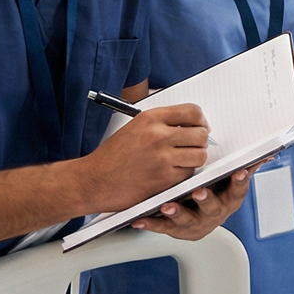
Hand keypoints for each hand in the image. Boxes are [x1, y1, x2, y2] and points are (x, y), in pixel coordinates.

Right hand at [81, 103, 212, 213]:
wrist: (92, 182)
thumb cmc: (111, 157)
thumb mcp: (135, 128)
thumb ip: (162, 123)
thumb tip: (190, 124)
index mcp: (150, 119)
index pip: (193, 111)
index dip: (201, 120)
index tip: (200, 127)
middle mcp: (158, 135)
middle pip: (201, 133)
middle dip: (199, 141)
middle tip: (191, 147)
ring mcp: (162, 157)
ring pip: (200, 154)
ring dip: (194, 159)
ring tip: (182, 161)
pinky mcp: (164, 178)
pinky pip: (189, 173)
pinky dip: (184, 174)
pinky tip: (170, 173)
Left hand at [133, 166, 253, 238]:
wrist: (195, 220)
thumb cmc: (214, 192)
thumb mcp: (229, 181)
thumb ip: (244, 168)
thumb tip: (266, 153)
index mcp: (230, 199)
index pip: (239, 190)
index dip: (240, 182)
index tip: (239, 171)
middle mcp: (215, 214)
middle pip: (213, 208)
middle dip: (207, 200)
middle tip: (199, 191)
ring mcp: (195, 224)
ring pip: (187, 220)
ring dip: (178, 213)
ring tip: (168, 206)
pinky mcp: (176, 231)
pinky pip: (162, 228)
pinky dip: (151, 223)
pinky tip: (141, 219)